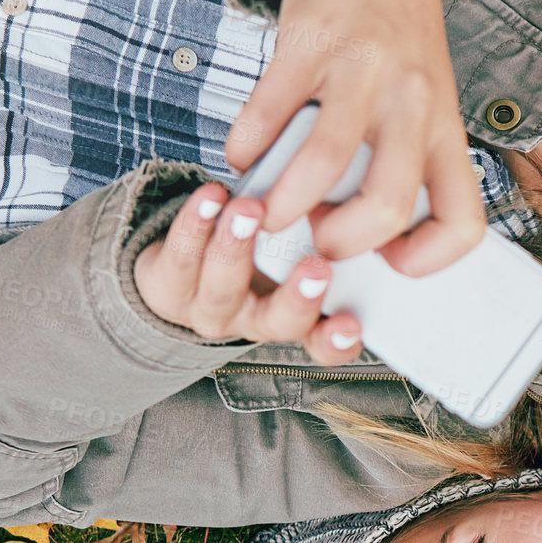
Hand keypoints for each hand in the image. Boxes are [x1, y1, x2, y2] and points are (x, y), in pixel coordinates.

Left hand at [132, 185, 362, 364]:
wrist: (183, 259)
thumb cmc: (261, 248)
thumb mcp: (303, 246)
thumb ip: (334, 236)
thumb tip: (373, 203)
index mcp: (299, 320)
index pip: (327, 344)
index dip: (338, 340)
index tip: (351, 323)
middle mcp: (256, 322)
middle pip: (279, 321)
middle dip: (297, 298)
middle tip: (316, 267)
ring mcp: (211, 311)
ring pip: (223, 289)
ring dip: (236, 248)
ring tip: (249, 210)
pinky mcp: (168, 289)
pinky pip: (179, 260)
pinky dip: (194, 225)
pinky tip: (209, 198)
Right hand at [224, 0, 485, 275]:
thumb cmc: (398, 39)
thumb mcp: (426, 101)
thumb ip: (402, 158)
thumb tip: (354, 232)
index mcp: (446, 128)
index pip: (463, 219)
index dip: (428, 258)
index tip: (390, 260)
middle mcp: (413, 102)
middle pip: (390, 202)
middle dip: (342, 242)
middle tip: (315, 241)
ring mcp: (362, 70)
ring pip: (325, 161)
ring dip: (283, 204)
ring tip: (264, 213)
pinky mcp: (310, 41)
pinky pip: (270, 109)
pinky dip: (246, 146)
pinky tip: (243, 156)